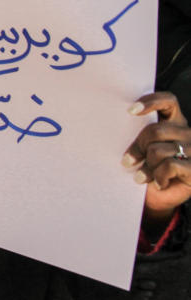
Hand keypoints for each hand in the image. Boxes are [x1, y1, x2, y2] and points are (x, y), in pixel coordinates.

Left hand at [123, 92, 190, 229]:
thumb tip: (116, 125)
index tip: (130, 111)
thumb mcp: (143, 149)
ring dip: (146, 167)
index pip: (168, 101)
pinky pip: (169, 166)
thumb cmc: (147, 168)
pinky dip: (158, 177)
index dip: (151, 101)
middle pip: (155, 130)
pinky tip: (158, 183)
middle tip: (127, 161)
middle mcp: (186, 133)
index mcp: (174, 122)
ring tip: (141, 177)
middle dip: (137, 147)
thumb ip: (140, 135)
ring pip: (158, 151)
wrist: (159, 198)